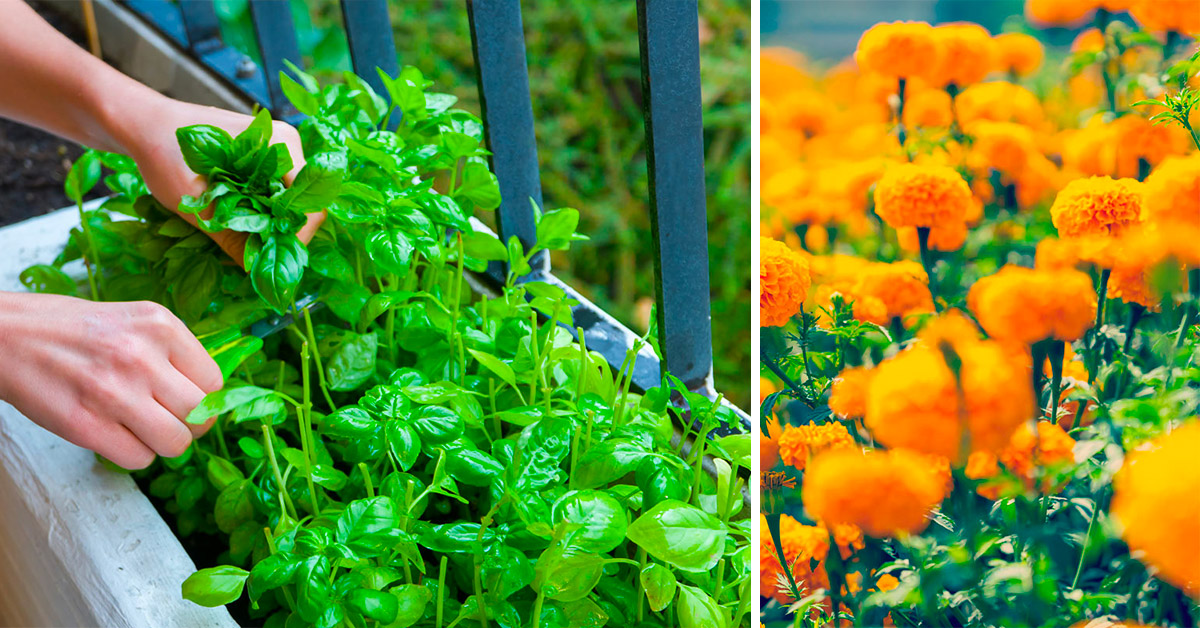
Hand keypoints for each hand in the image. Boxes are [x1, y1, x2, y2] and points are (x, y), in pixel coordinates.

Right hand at [0, 292, 222, 468]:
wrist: (8, 336)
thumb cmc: (76, 331)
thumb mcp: (135, 321)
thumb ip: (174, 354)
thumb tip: (210, 397)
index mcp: (160, 326)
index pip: (214, 382)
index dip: (204, 398)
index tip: (186, 400)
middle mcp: (141, 356)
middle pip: (200, 416)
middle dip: (189, 426)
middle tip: (169, 420)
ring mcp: (114, 392)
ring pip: (175, 444)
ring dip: (162, 444)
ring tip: (142, 428)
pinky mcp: (86, 425)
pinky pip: (138, 459)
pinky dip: (132, 454)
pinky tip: (116, 434)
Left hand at [116, 96, 324, 263]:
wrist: (141, 124)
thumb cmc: (163, 151)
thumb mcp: (193, 200)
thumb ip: (230, 235)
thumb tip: (257, 271)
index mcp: (280, 145)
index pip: (310, 205)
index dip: (293, 238)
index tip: (266, 258)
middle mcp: (286, 145)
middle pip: (302, 205)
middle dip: (280, 234)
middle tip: (252, 255)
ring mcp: (276, 150)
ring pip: (288, 202)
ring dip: (268, 225)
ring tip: (242, 240)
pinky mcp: (263, 158)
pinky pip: (274, 194)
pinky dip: (260, 213)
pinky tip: (237, 223)